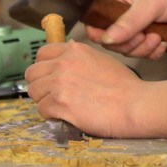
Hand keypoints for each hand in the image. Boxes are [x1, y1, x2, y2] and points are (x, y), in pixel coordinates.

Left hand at [24, 41, 145, 137]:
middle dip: (41, 85)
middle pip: (32, 73)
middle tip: (54, 95)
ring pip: (34, 92)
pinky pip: (42, 109)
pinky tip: (66, 115)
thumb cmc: (125, 87)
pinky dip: (51, 115)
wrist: (134, 105)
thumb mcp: (102, 60)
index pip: (42, 53)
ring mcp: (60, 83)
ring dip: (45, 101)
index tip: (50, 77)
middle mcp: (64, 63)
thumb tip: (67, 59)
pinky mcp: (60, 103)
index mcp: (74, 50)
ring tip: (61, 107)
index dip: (44, 67)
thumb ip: (80, 58)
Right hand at [85, 0, 166, 61]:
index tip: (120, 39)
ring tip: (158, 38)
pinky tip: (164, 43)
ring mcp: (136, 27)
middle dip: (131, 44)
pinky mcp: (149, 37)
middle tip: (147, 36)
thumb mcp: (150, 5)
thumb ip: (128, 22)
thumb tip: (106, 39)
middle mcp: (123, 13)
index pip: (95, 23)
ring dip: (144, 49)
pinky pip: (143, 54)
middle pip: (112, 42)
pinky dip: (153, 52)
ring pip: (128, 50)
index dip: (104, 36)